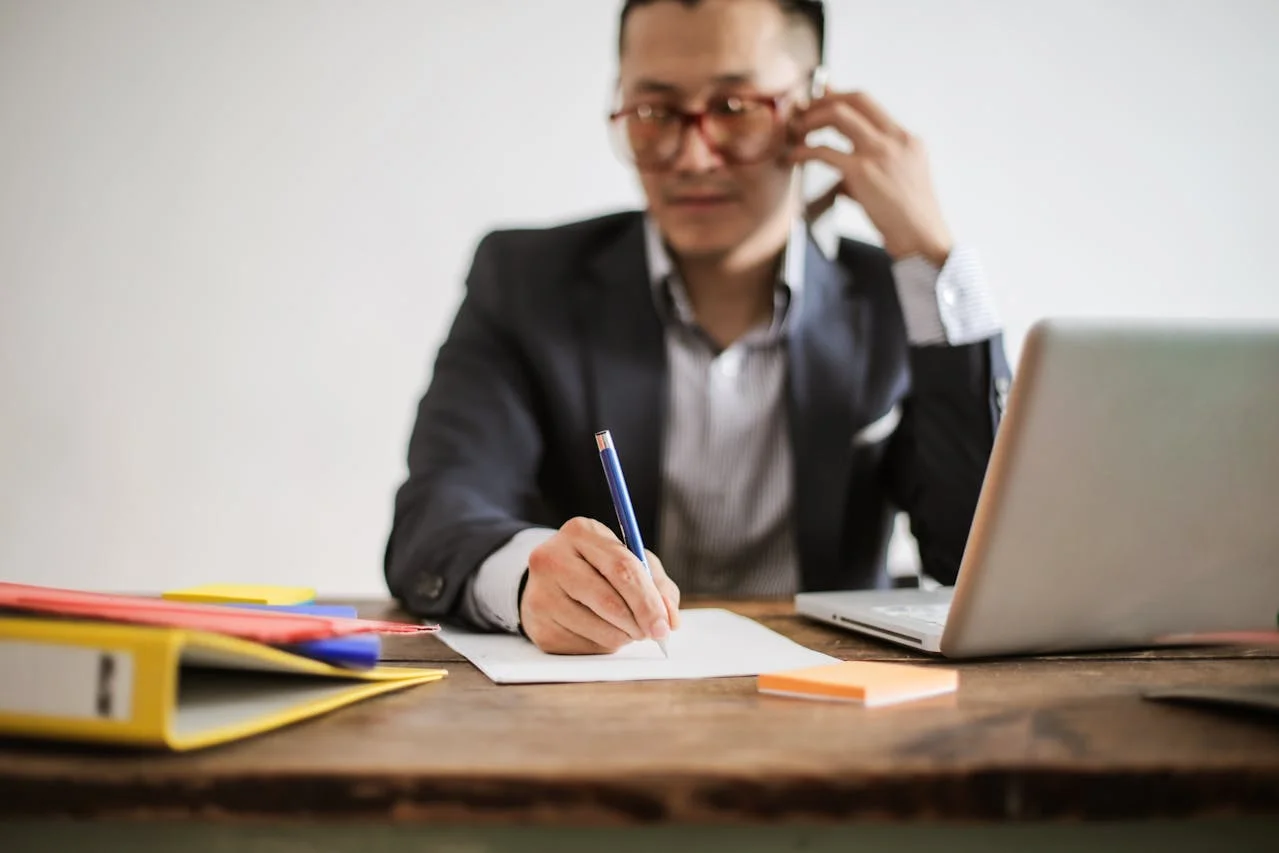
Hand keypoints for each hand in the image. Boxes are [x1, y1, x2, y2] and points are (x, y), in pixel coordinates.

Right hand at [519, 517, 680, 654]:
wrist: (551, 582)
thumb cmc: (599, 569)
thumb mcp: (630, 561)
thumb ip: (656, 585)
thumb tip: (669, 620)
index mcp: (580, 532)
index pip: (622, 568)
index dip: (648, 601)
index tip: (665, 625)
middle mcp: (552, 558)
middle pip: (608, 600)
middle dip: (639, 622)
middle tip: (654, 633)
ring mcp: (540, 594)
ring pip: (598, 628)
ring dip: (623, 636)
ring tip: (626, 627)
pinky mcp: (538, 627)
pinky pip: (583, 647)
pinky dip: (602, 645)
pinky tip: (600, 631)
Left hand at [791, 91, 952, 265]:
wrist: (922, 238)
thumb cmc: (909, 218)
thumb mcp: (899, 180)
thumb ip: (873, 165)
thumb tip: (842, 164)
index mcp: (906, 139)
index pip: (869, 103)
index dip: (840, 96)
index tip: (821, 97)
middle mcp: (895, 139)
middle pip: (854, 99)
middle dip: (823, 100)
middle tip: (803, 111)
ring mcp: (879, 152)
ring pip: (838, 115)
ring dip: (812, 118)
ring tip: (796, 131)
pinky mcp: (862, 172)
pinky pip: (824, 151)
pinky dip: (803, 151)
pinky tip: (793, 157)